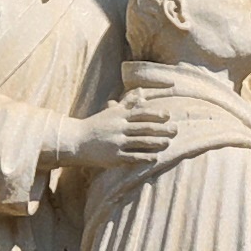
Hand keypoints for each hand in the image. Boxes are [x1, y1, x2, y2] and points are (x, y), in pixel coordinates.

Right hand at [60, 97, 177, 172]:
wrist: (75, 141)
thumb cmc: (96, 125)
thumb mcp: (111, 113)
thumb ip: (127, 104)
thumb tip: (141, 92)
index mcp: (119, 116)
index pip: (140, 113)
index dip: (155, 114)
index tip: (168, 115)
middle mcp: (119, 128)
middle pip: (144, 127)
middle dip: (161, 129)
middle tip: (175, 130)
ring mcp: (116, 143)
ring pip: (140, 142)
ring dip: (156, 143)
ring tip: (168, 143)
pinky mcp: (113, 157)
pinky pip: (131, 157)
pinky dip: (144, 157)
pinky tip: (155, 158)